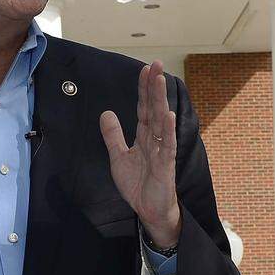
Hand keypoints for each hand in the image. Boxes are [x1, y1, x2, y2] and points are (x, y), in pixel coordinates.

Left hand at [99, 60, 181, 248]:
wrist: (149, 210)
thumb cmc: (139, 185)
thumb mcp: (118, 157)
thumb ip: (113, 136)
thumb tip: (106, 113)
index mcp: (144, 136)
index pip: (144, 107)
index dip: (144, 89)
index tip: (145, 69)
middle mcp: (155, 139)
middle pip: (155, 108)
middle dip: (155, 86)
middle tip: (156, 64)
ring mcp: (162, 150)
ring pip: (162, 121)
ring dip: (161, 101)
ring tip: (161, 81)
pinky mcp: (166, 165)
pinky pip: (167, 146)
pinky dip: (168, 131)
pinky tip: (168, 116)